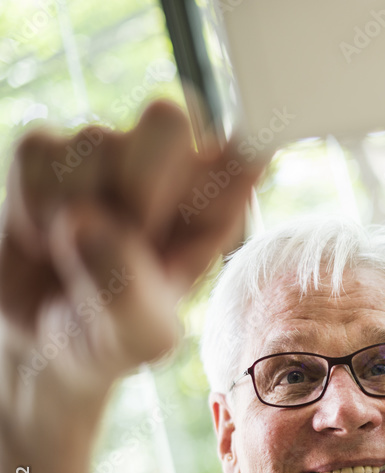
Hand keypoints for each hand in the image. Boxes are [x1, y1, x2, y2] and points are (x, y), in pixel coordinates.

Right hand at [0, 101, 265, 395]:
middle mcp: (170, 171)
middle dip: (144, 182)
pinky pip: (38, 151)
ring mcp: (109, 154)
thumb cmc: (111, 334)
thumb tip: (88, 224)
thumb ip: (129, 294)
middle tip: (131, 237)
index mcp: (216, 209)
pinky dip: (32, 201)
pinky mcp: (48, 152)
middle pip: (170, 118)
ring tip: (78, 253)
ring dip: (77, 207)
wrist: (45, 343)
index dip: (248, 140)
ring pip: (95, 142)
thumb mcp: (140, 337)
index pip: (245, 153)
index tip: (253, 147)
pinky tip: (46, 236)